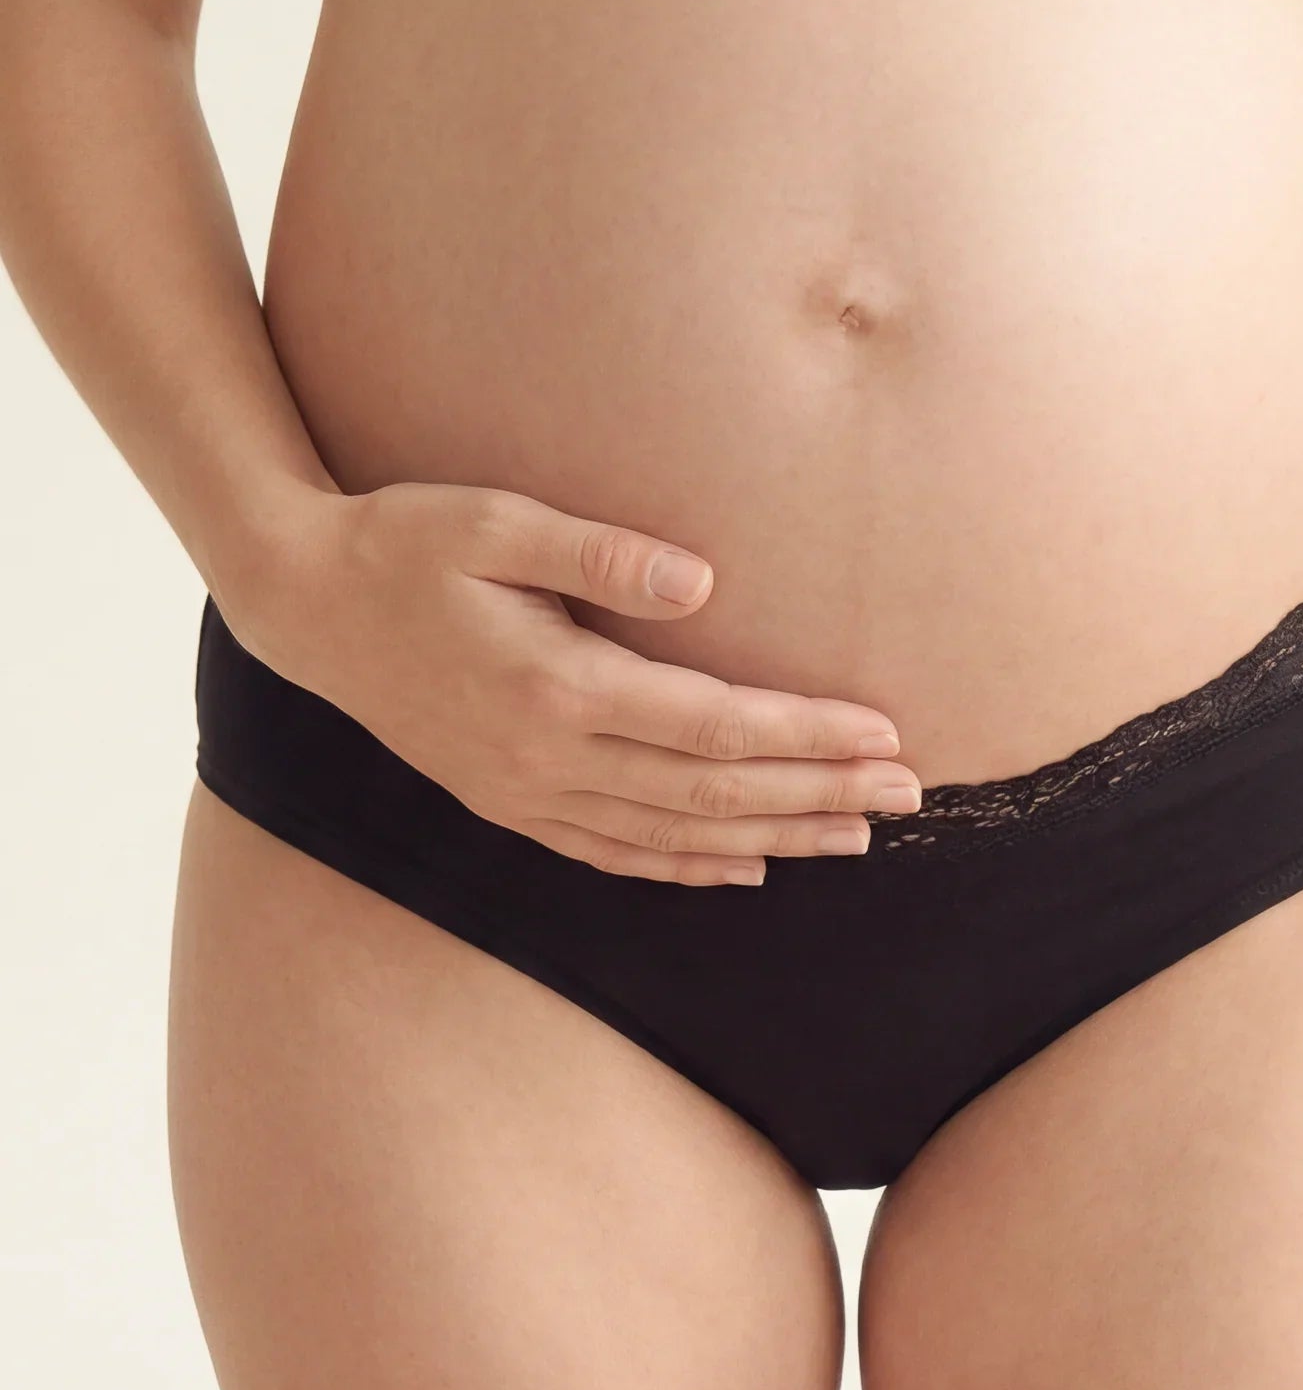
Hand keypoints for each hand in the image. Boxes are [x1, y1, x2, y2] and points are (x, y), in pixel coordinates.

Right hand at [235, 482, 921, 885]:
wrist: (305, 606)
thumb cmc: (403, 544)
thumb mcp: (493, 521)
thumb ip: (599, 556)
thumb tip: (703, 585)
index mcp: (557, 687)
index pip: (715, 727)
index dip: (807, 734)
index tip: (884, 732)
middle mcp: (548, 758)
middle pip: (714, 793)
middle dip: (820, 793)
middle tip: (910, 792)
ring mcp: (526, 793)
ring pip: (676, 835)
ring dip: (775, 837)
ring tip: (858, 834)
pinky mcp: (509, 803)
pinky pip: (616, 853)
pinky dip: (689, 866)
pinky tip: (746, 868)